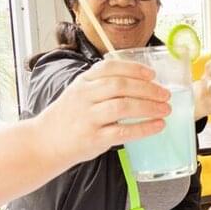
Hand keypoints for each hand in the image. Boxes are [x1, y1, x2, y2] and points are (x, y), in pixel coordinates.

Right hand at [37, 59, 170, 163]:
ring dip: (149, 107)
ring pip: (123, 107)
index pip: (110, 68)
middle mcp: (84, 96)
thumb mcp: (79, 92)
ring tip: (165, 109)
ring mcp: (88, 117)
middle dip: (147, 89)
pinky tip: (158, 126)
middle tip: (166, 94)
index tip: (152, 74)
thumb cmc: (69, 117)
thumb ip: (102, 85)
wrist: (44, 142)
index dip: (133, 69)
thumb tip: (142, 83)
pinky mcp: (93, 138)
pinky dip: (144, 128)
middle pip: (120, 86)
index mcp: (83, 82)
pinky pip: (123, 132)